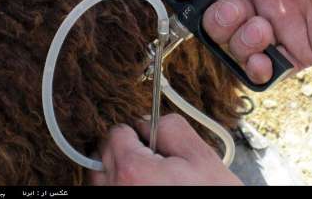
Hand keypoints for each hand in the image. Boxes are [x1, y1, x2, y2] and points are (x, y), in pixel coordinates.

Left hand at [89, 114, 241, 185]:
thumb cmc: (210, 197)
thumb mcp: (200, 156)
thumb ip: (169, 126)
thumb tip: (147, 121)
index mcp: (132, 171)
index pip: (116, 132)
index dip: (138, 132)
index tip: (153, 144)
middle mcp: (114, 191)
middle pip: (103, 154)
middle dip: (126, 150)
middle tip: (155, 162)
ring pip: (102, 176)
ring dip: (120, 171)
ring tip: (151, 180)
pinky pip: (108, 191)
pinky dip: (122, 187)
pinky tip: (146, 189)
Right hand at [173, 0, 311, 83]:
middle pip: (216, 14)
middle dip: (214, 18)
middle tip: (238, 11)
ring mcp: (277, 25)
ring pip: (233, 43)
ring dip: (238, 40)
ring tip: (265, 29)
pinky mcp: (294, 51)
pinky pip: (261, 68)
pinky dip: (254, 69)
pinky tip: (265, 59)